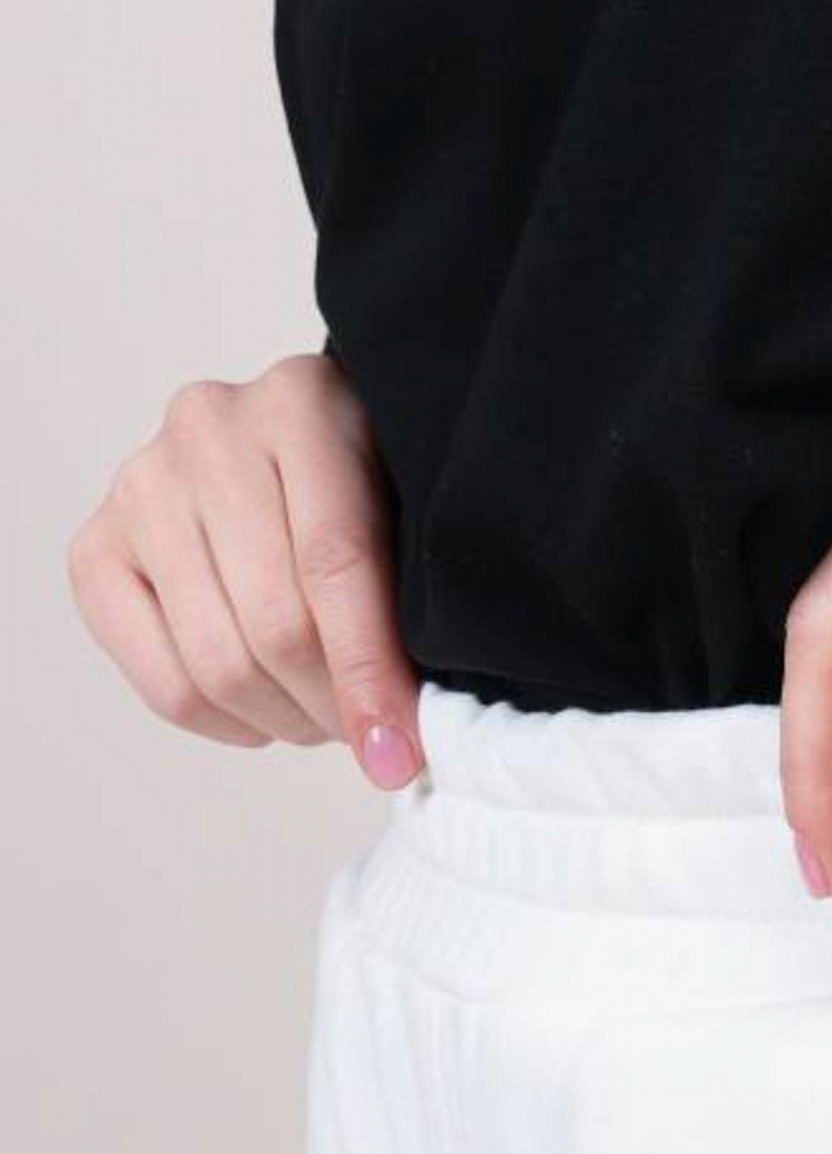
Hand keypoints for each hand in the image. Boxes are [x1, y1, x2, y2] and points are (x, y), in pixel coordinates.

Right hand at [66, 350, 422, 787]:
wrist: (292, 448)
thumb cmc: (368, 485)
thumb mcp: (410, 514)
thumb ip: (413, 602)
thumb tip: (400, 746)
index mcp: (301, 402)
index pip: (334, 561)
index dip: (370, 672)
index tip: (402, 751)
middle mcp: (207, 429)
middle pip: (274, 625)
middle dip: (334, 707)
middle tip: (373, 731)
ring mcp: (141, 486)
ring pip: (218, 665)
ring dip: (287, 721)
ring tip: (325, 714)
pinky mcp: (96, 549)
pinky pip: (164, 685)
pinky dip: (229, 724)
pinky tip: (266, 710)